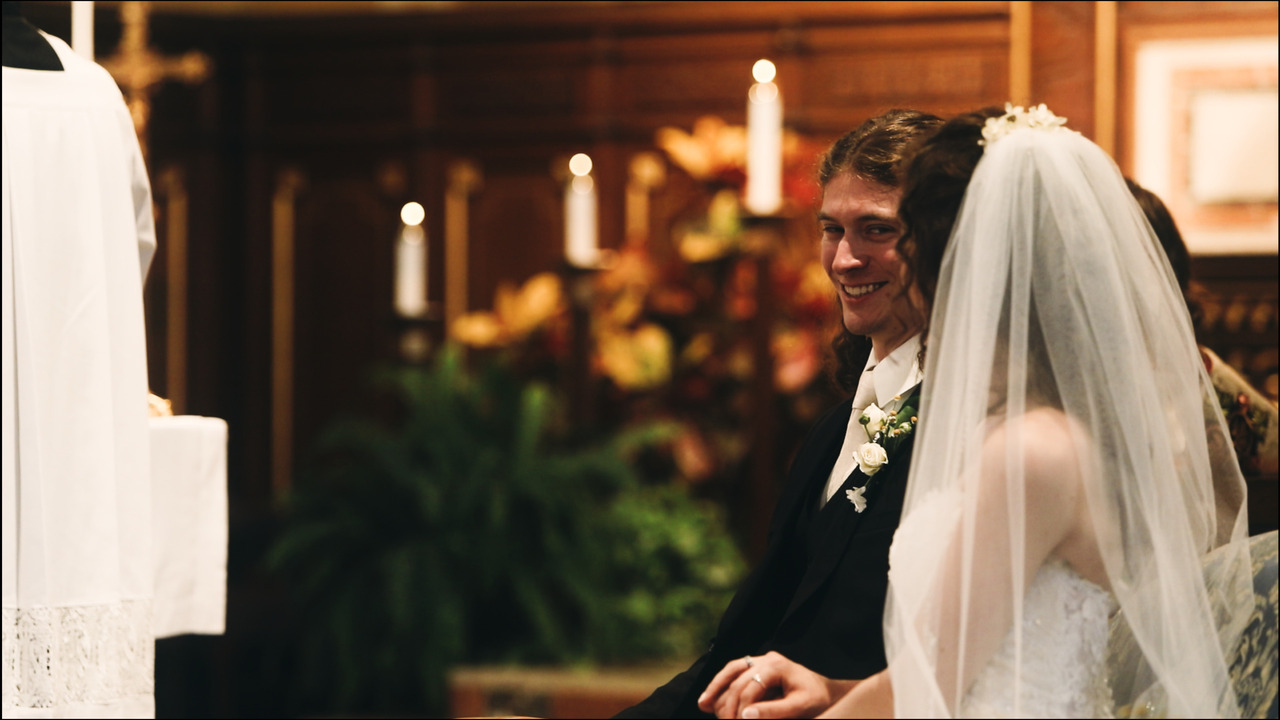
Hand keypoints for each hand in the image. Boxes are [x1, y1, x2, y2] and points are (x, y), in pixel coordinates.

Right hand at [696, 651, 856, 718]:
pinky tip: (708, 701)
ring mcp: (759, 661)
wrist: (825, 693)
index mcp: (777, 665)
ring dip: (716, 690)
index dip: (741, 708)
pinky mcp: (755, 668)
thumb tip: (745, 716)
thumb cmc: (816, 700)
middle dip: (727, 703)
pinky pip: (732, 674)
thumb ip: (774, 711)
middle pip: (736, 678)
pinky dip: (719, 686)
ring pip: (730, 671)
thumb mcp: (800, 708)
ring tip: (704, 706)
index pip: (750, 686)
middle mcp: (765, 658)